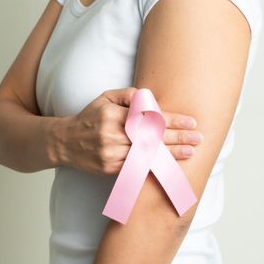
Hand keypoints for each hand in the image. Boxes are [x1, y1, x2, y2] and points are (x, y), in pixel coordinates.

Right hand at [57, 87, 203, 174]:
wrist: (65, 142)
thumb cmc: (89, 118)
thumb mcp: (104, 98)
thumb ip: (128, 95)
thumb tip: (150, 97)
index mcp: (113, 114)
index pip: (148, 117)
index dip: (172, 120)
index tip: (191, 121)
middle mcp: (112, 134)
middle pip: (152, 137)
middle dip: (178, 137)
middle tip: (198, 138)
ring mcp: (111, 153)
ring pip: (147, 154)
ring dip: (171, 154)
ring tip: (190, 152)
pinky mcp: (110, 168)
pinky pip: (137, 167)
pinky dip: (155, 166)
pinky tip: (170, 165)